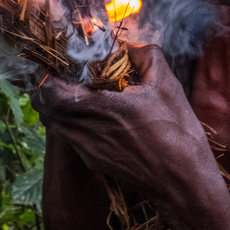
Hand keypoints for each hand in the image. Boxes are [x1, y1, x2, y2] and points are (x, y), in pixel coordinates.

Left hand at [30, 43, 218, 203]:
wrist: (184, 184)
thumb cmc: (178, 134)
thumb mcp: (167, 86)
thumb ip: (146, 56)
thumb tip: (127, 45)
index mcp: (104, 109)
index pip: (53, 92)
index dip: (45, 76)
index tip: (51, 62)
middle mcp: (89, 132)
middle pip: (47, 109)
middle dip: (46, 89)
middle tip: (57, 73)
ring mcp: (89, 151)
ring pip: (56, 125)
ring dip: (56, 106)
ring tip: (68, 90)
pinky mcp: (94, 163)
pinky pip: (70, 137)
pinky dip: (68, 122)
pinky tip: (87, 113)